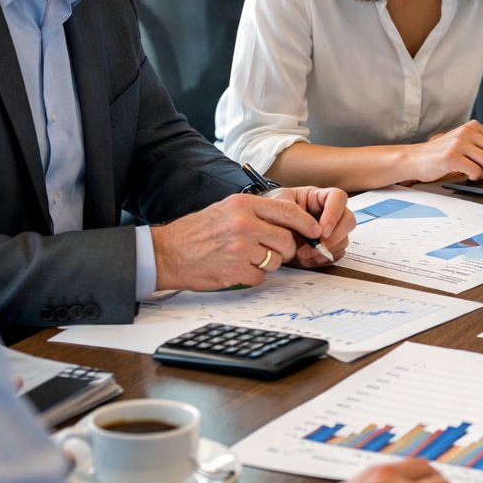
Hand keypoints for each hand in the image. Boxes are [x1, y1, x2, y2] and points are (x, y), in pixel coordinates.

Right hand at [152, 193, 323, 290]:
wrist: (166, 252)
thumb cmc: (196, 231)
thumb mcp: (226, 209)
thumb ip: (256, 212)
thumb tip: (288, 221)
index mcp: (243, 205)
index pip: (288, 211)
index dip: (306, 222)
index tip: (315, 229)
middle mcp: (244, 224)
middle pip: (286, 240)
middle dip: (284, 249)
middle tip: (271, 251)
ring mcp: (240, 248)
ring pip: (275, 260)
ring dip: (266, 263)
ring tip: (245, 258)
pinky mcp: (235, 270)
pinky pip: (260, 277)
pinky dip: (252, 276)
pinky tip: (235, 268)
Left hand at [266, 184, 352, 266]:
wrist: (263, 228)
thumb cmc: (271, 211)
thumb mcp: (279, 205)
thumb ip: (296, 214)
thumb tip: (316, 231)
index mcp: (318, 197)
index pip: (338, 198)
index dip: (334, 214)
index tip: (322, 231)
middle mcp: (329, 212)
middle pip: (348, 220)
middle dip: (334, 238)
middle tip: (316, 247)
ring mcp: (331, 229)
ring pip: (344, 239)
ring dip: (326, 251)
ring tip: (304, 255)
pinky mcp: (328, 245)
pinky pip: (336, 253)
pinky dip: (323, 259)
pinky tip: (308, 259)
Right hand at [400, 120, 482, 182]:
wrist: (415, 159)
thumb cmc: (441, 156)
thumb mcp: (465, 147)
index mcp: (473, 127)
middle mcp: (468, 132)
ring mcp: (460, 143)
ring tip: (475, 174)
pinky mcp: (452, 156)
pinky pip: (476, 172)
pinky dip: (475, 177)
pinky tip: (466, 175)